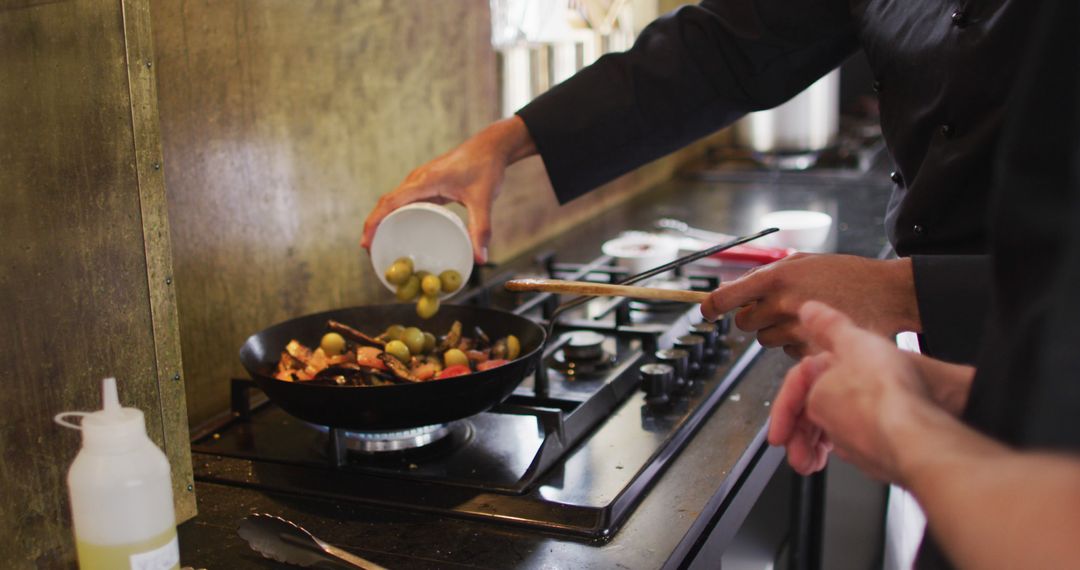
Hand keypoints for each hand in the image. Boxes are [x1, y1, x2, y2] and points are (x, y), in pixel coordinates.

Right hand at [360, 116, 536, 262]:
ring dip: (382, 220)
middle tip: (371, 252)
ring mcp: (420, 180)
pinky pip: (404, 200)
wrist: (491, 146)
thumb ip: (481, 229)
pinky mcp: (427, 183)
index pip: (390, 202)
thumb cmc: (486, 168)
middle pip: (386, 203)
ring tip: (380, 244)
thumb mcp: (483, 200)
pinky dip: (396, 214)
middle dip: (374, 226)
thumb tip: (480, 259)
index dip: (374, 222)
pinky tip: (399, 230)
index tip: (366, 243)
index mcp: (425, 180)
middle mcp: (417, 179)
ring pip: (393, 201)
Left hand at [700, 253, 920, 356]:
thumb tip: (728, 291)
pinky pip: (786, 352)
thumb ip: (764, 277)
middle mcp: (783, 304)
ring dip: (776, 331)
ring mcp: (797, 330)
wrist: (887, 293)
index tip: (707, 311)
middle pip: (744, 323)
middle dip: (755, 317)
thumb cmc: (845, 274)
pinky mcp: (811, 350)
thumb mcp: (802, 262)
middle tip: (778, 308)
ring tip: (804, 316)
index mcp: (776, 278)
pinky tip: (816, 330)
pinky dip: (796, 344)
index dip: (711, 307)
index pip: (726, 297)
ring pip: (765, 339)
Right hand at [769, 301, 934, 481]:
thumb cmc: (882, 399)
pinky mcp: (873, 431)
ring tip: (805, 461)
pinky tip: (821, 459)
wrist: (912, 441)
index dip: (786, 403)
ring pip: (821, 423)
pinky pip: (838, 439)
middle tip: (786, 444)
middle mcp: (857, 380)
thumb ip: (823, 332)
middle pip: (810, 402)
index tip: (777, 427)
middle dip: (794, 426)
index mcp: (851, 356)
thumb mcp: (842, 353)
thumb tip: (812, 308)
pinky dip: (824, 450)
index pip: (802, 377)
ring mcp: (864, 407)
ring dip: (806, 443)